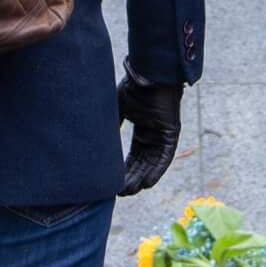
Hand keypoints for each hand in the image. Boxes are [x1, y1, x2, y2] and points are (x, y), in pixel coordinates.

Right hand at [117, 69, 182, 197]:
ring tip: (129, 192)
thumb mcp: (117, 110)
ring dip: (142, 178)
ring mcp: (163, 135)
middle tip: (119, 193)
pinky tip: (147, 183)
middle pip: (142, 163)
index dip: (123, 170)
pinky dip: (156, 171)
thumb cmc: (133, 87)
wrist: (147, 73)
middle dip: (131, 178)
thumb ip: (111, 126)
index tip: (113, 183)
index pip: (133, 157)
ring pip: (152, 164)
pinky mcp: (171, 133)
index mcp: (142, 130)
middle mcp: (153, 135)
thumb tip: (94, 143)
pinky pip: (164, 157)